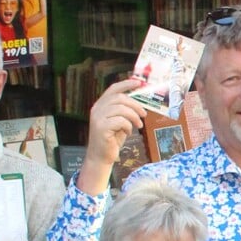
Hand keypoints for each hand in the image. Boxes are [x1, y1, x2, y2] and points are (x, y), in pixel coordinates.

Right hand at [79, 79, 148, 194]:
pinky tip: (128, 132)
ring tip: (138, 125)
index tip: (139, 83)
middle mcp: (97, 109)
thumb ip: (125, 111)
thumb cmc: (112, 139)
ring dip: (133, 116)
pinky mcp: (101, 127)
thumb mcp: (120, 122)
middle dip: (135, 104)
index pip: (113, 89)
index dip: (126, 84)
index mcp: (101, 105)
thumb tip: (140, 102)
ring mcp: (98, 118)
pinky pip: (120, 121)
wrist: (101, 157)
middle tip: (144, 114)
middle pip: (120, 98)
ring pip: (121, 109)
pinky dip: (128, 126)